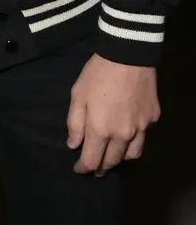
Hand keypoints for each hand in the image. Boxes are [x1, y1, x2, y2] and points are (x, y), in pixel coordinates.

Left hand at [67, 54, 159, 175]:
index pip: (92, 160)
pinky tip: (128, 133)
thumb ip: (75, 122)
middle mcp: (122, 134)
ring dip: (119, 158)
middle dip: (101, 166)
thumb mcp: (78, 94)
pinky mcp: (151, 118)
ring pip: (131, 154)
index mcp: (101, 129)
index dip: (84, 168)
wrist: (127, 55)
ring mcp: (140, 128)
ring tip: (112, 155)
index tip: (78, 169)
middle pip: (112, 161)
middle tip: (95, 167)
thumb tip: (73, 145)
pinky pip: (143, 137)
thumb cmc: (97, 73)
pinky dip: (134, 140)